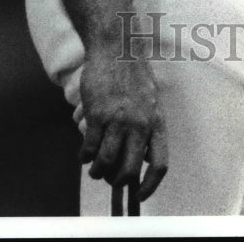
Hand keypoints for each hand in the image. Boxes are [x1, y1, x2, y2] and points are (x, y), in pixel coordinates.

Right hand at [76, 43, 168, 201]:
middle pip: (128, 170)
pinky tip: (84, 155)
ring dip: (97, 172)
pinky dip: (84, 157)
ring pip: (105, 163)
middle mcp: (139, 124)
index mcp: (157, 122)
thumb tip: (140, 159)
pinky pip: (88, 148)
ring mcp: (118, 120)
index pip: (159, 165)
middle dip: (116, 181)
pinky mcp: (97, 115)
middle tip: (109, 178)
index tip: (138, 195)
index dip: (149, 186)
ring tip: (94, 169)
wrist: (117, 48)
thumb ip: (148, 128)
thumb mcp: (151, 101)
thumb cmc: (133, 75)